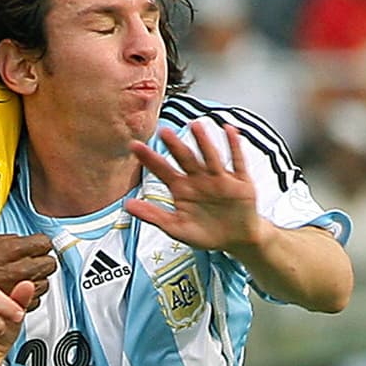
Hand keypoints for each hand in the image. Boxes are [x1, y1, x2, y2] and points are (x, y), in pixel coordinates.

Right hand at [0, 233, 55, 307]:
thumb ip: (6, 240)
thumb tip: (21, 240)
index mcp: (8, 251)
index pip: (43, 243)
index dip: (42, 243)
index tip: (39, 245)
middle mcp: (16, 271)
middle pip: (48, 263)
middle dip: (44, 260)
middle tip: (37, 260)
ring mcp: (16, 291)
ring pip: (44, 283)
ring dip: (39, 279)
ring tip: (27, 277)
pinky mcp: (13, 307)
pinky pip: (34, 300)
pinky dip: (29, 295)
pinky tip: (19, 291)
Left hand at [126, 121, 261, 254]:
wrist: (235, 239)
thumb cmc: (205, 233)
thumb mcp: (176, 227)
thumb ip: (152, 215)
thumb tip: (126, 206)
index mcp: (182, 189)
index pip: (163, 170)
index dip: (149, 159)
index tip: (135, 147)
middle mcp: (198, 179)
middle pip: (185, 159)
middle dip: (175, 146)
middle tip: (163, 132)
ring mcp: (218, 178)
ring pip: (210, 157)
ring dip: (204, 142)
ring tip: (195, 127)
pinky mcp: (239, 182)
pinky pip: (237, 162)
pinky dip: (235, 147)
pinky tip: (230, 131)